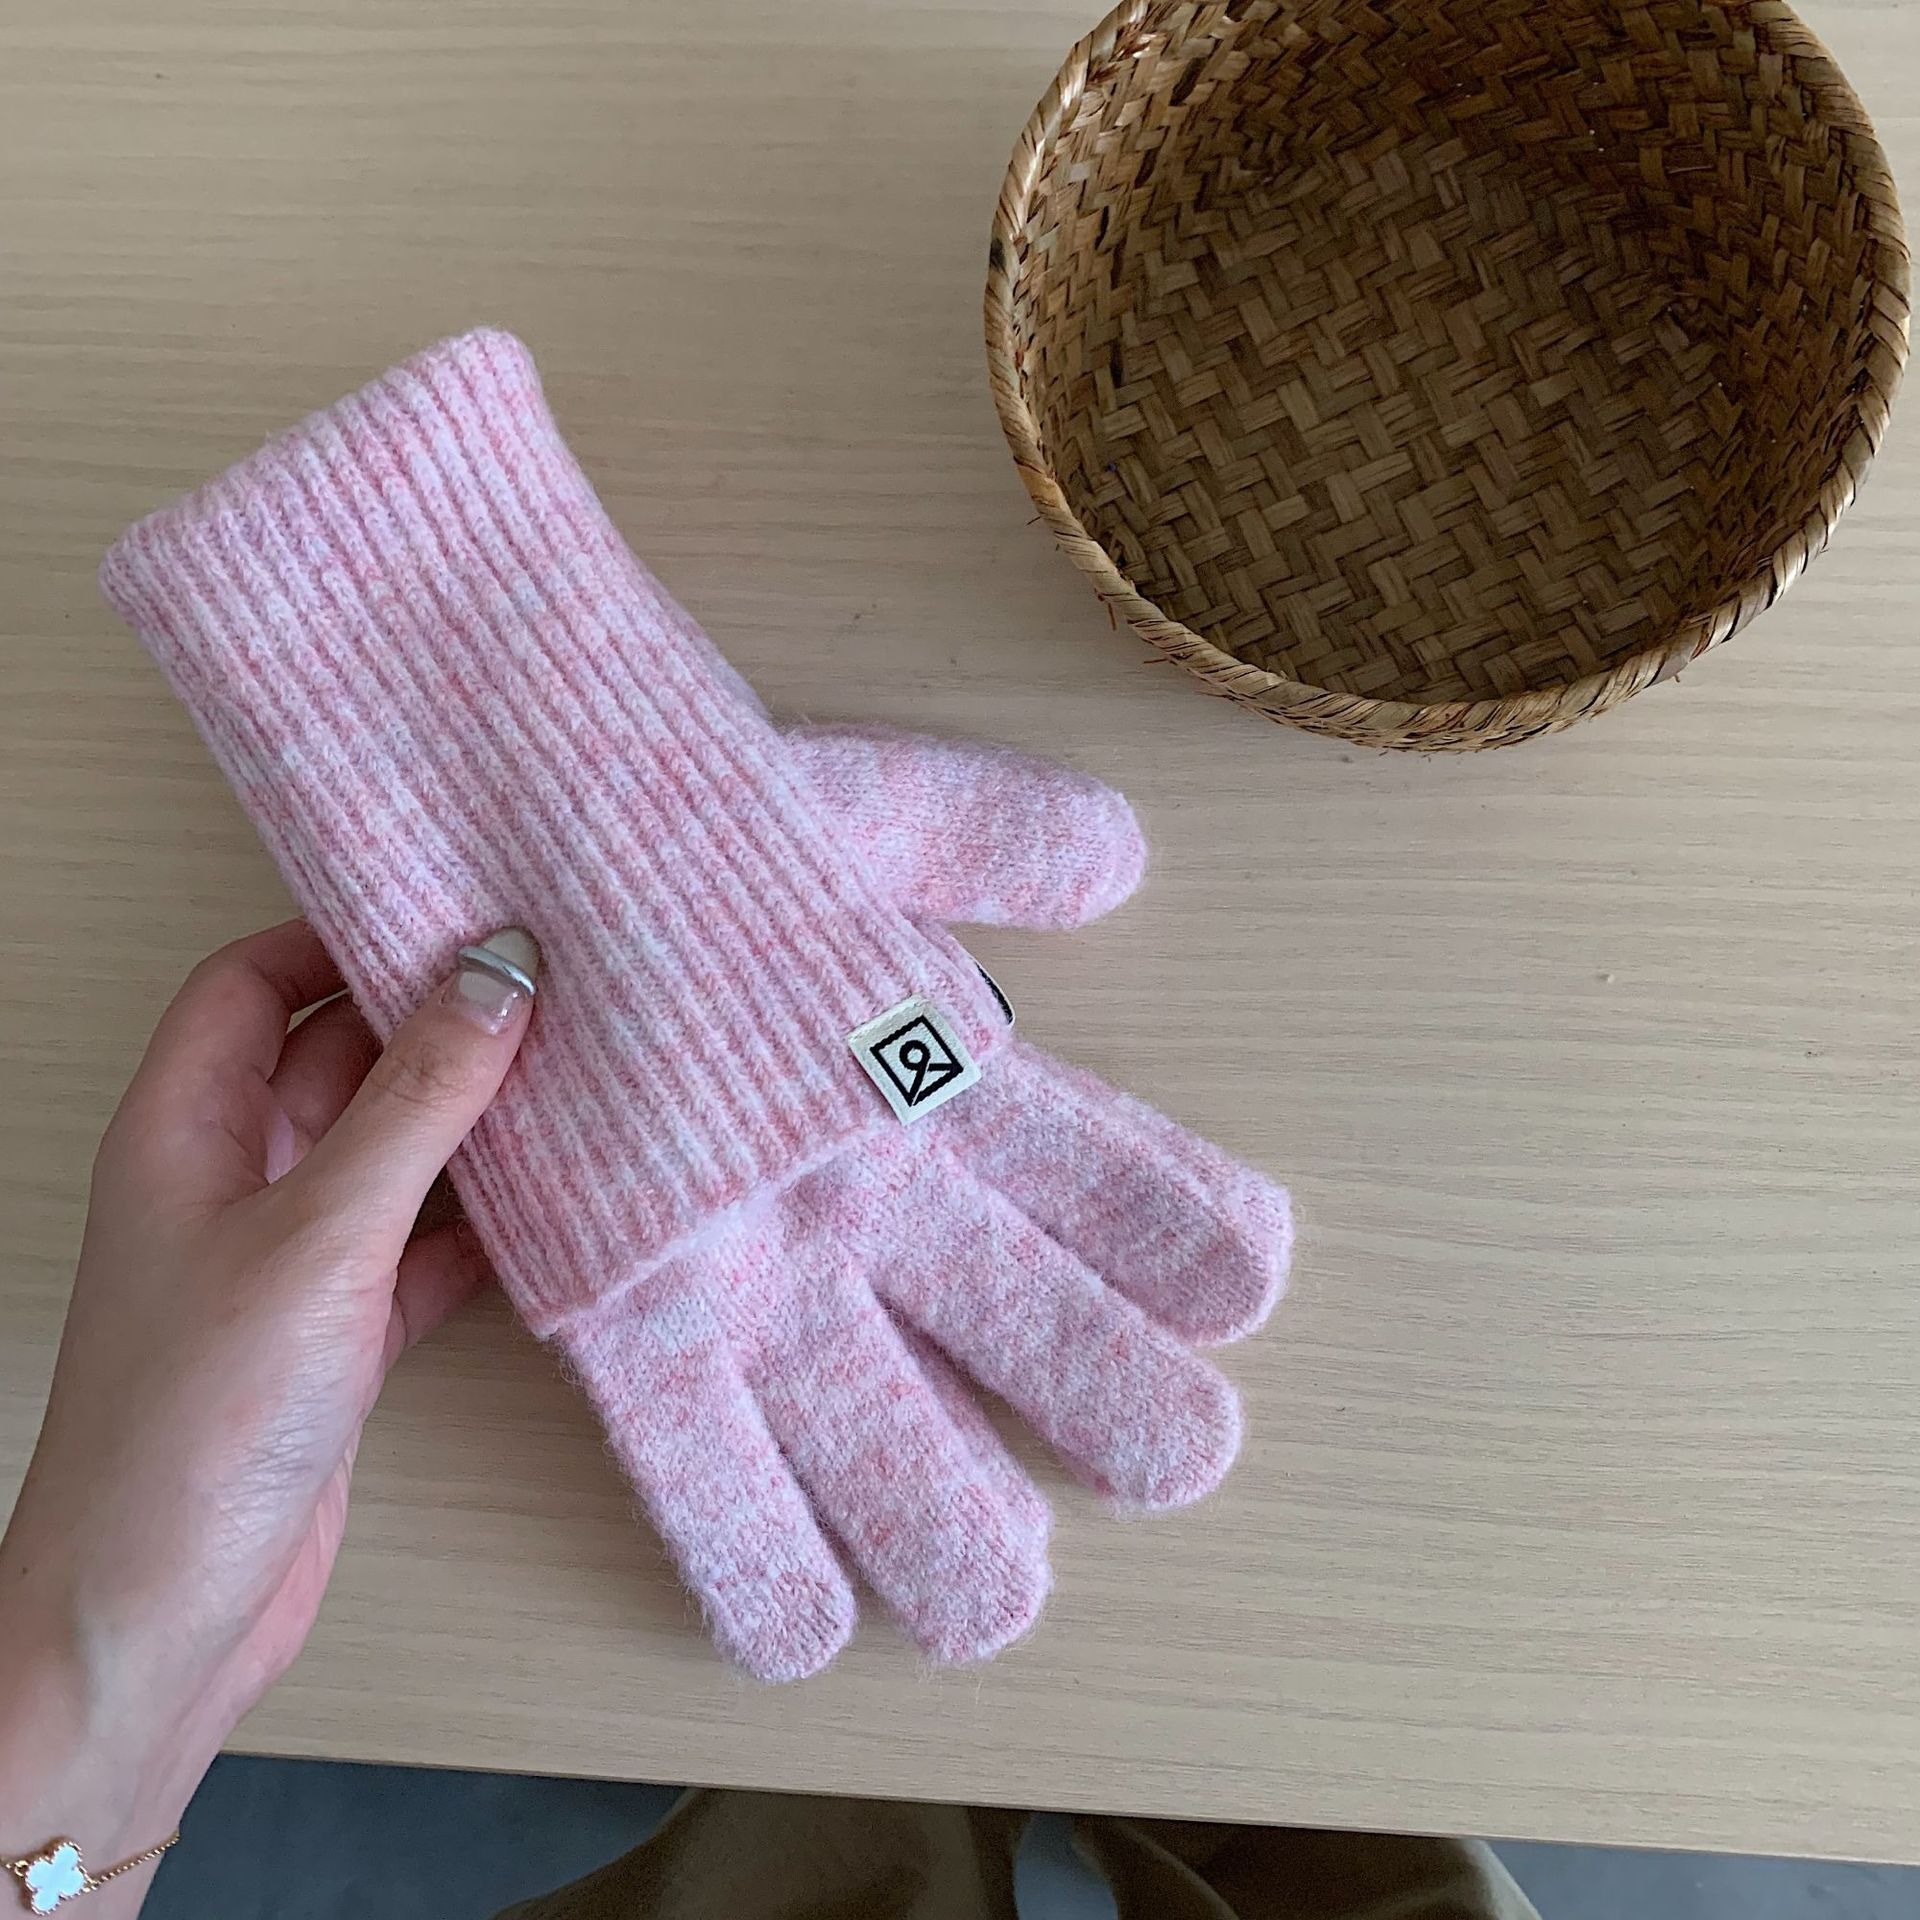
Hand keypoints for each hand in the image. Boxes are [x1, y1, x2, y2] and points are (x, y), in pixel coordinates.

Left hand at [0, 920, 537, 1913]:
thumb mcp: (322, 1233)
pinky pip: (422, 1246)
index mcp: (186, 1129)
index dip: (337, 937)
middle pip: (334, 1060)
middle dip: (429, 1023)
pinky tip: (558, 1213)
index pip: (252, 985)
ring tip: (575, 1078)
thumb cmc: (196, 1421)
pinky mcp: (339, 1336)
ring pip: (389, 1153)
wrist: (162, 1617)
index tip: (449, 914)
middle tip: (545, 984)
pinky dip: (484, 1226)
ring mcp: (287, 1261)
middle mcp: (231, 1181)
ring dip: (470, 1124)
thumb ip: (415, 1101)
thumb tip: (498, 973)